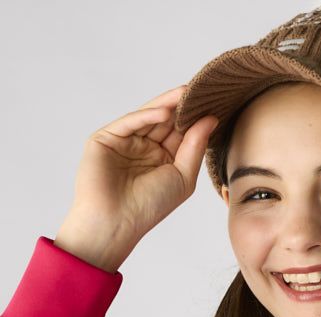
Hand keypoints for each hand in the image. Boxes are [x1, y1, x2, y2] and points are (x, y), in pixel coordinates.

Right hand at [56, 85, 219, 271]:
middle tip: (201, 90)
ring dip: (167, 105)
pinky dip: (146, 115)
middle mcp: (143, 147)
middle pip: (165, 120)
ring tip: (186, 93)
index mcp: (162, 158)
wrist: (116, 223)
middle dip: (182, 106)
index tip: (214, 103)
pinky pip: (130, 122)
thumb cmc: (150, 207)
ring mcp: (124, 140)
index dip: (195, 118)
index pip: (180, 132)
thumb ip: (195, 147)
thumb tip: (210, 119)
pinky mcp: (106, 138)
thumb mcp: (183, 177)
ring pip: (148, 116)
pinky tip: (165, 112)